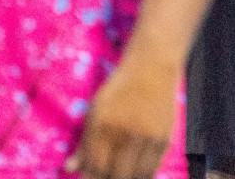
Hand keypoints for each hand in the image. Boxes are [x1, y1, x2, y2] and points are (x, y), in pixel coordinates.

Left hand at [68, 53, 179, 178]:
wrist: (152, 68)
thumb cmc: (119, 88)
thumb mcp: (96, 109)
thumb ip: (84, 142)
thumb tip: (70, 168)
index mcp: (103, 124)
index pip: (94, 166)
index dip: (90, 176)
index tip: (90, 174)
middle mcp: (125, 133)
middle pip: (114, 175)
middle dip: (107, 178)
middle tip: (106, 174)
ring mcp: (147, 137)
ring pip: (135, 176)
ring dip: (126, 177)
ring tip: (120, 172)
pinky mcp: (164, 139)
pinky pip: (152, 169)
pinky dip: (142, 175)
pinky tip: (136, 172)